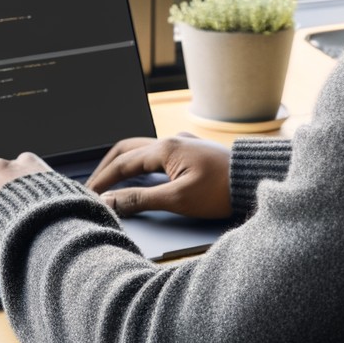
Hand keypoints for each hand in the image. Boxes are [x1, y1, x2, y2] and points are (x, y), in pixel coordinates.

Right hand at [85, 132, 232, 219]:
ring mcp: (183, 144)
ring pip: (143, 150)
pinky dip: (142, 165)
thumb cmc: (220, 191)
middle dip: (108, 167)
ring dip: (125, 164)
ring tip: (111, 181)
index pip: (122, 164)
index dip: (102, 180)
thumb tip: (109, 201)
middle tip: (93, 185)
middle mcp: (171, 141)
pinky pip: (158, 154)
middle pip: (128, 149)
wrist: (256, 181)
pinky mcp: (193, 152)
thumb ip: (141, 200)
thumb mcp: (178, 199)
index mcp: (165, 149)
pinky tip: (142, 177)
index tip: (87, 194)